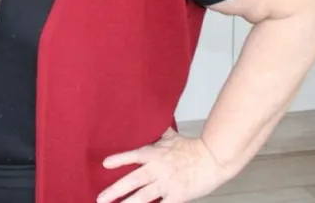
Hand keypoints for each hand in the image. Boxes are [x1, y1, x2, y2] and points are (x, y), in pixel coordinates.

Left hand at [97, 129, 231, 202]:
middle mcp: (158, 169)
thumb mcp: (170, 136)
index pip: (133, 155)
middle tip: (101, 198)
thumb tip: (145, 118)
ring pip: (144, 197)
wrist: (213, 159)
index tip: (104, 164)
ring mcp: (167, 184)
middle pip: (133, 181)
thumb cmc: (191, 147)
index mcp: (154, 154)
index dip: (119, 159)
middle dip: (115, 190)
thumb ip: (155, 132)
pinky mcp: (178, 197)